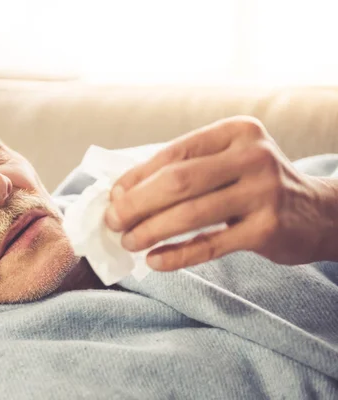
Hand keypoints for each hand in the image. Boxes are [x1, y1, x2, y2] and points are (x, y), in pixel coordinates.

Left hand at [105, 116, 337, 270]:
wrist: (318, 213)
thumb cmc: (256, 184)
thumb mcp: (227, 161)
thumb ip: (183, 169)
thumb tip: (122, 192)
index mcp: (236, 132)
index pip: (173, 153)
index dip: (136, 177)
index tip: (113, 197)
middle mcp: (252, 156)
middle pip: (177, 182)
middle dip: (135, 205)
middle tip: (113, 223)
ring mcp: (263, 192)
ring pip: (190, 214)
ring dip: (150, 231)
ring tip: (128, 242)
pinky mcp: (268, 229)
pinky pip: (210, 245)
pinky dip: (177, 255)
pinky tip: (154, 261)